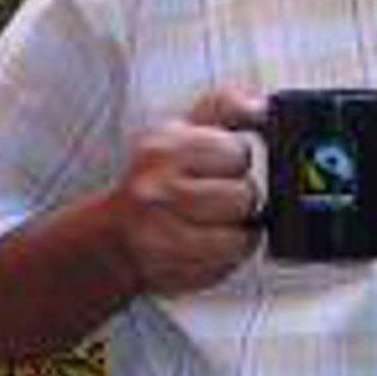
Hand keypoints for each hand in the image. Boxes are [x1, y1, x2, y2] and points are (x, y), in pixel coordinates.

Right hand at [109, 84, 265, 295]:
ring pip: (242, 233)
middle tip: (212, 195)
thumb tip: (260, 107)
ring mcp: (163, 234)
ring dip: (236, 228)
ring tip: (210, 220)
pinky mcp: (175, 269)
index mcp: (163, 148)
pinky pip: (231, 260)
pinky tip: (206, 242)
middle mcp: (157, 190)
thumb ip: (226, 106)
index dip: (236, 158)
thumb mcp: (185, 128)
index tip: (220, 163)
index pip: (237, 152)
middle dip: (238, 196)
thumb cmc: (156, 179)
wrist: (116, 236)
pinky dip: (228, 254)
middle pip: (245, 195)